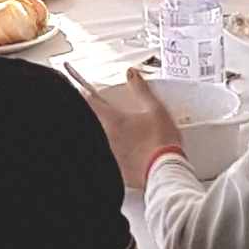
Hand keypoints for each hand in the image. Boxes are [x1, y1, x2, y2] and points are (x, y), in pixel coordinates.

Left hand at [80, 68, 182, 191]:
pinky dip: (110, 151)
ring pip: (97, 139)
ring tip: (118, 133)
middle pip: (91, 121)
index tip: (83, 89)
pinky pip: (106, 156)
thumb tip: (132, 74)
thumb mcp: (156, 109)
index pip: (89, 101)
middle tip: (101, 111)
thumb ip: (141, 89)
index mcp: (113, 120)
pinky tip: (124, 152)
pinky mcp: (114, 168)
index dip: (84, 93)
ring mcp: (108, 153)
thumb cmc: (162, 143)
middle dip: (92, 114)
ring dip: (101, 133)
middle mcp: (105, 137)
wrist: (165, 173)